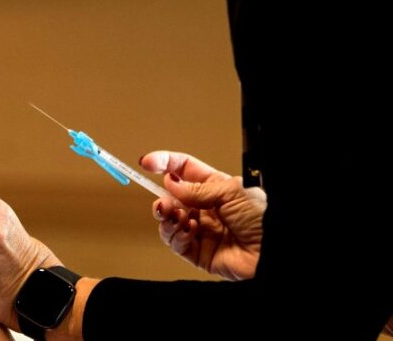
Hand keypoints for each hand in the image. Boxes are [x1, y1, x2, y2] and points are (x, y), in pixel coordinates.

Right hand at [142, 151, 265, 280]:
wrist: (271, 254)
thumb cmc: (263, 219)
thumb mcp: (231, 192)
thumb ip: (197, 189)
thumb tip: (171, 184)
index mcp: (215, 188)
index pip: (184, 170)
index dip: (164, 164)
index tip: (146, 162)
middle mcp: (206, 208)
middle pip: (171, 198)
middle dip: (162, 198)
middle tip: (163, 202)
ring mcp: (201, 230)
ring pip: (169, 220)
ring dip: (168, 217)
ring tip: (177, 216)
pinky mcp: (198, 252)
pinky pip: (176, 242)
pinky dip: (177, 235)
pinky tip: (189, 230)